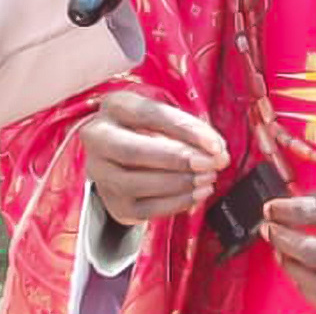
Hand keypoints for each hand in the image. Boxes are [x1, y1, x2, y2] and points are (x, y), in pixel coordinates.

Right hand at [79, 90, 230, 224]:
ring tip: (209, 178)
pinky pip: (144, 208)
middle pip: (132, 151)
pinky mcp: (114, 203)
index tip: (215, 144)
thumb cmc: (151, 128)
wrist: (125, 155)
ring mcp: (101, 173)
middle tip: (210, 163)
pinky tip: (198, 193)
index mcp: (114, 106)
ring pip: (135, 183)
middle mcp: (98, 138)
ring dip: (179, 183)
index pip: (149, 115)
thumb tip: (217, 152)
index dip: (185, 130)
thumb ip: (191, 129)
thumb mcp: (166, 116)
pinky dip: (176, 203)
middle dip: (176, 159)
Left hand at [262, 177, 315, 313]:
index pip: (315, 211)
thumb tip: (288, 207)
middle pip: (315, 252)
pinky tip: (304, 278)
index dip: (284, 210)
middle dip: (282, 240)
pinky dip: (312, 295)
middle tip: (270, 230)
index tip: (271, 208)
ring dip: (292, 269)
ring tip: (284, 253)